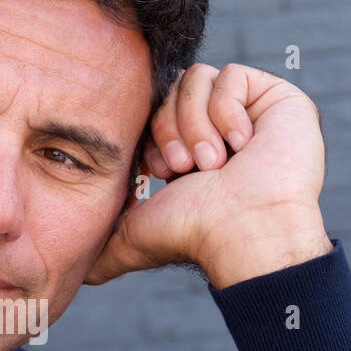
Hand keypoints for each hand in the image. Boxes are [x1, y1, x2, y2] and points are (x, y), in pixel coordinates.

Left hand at [84, 63, 331, 287]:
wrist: (243, 230)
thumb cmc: (194, 234)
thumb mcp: (131, 238)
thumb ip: (100, 251)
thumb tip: (77, 275)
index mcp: (186, 148)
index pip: (152, 109)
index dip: (151, 134)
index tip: (162, 171)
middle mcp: (215, 127)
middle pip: (170, 89)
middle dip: (171, 129)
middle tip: (186, 168)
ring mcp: (246, 110)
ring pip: (196, 78)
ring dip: (197, 125)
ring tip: (214, 163)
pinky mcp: (273, 97)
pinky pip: (230, 75)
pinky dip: (227, 112)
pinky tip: (242, 145)